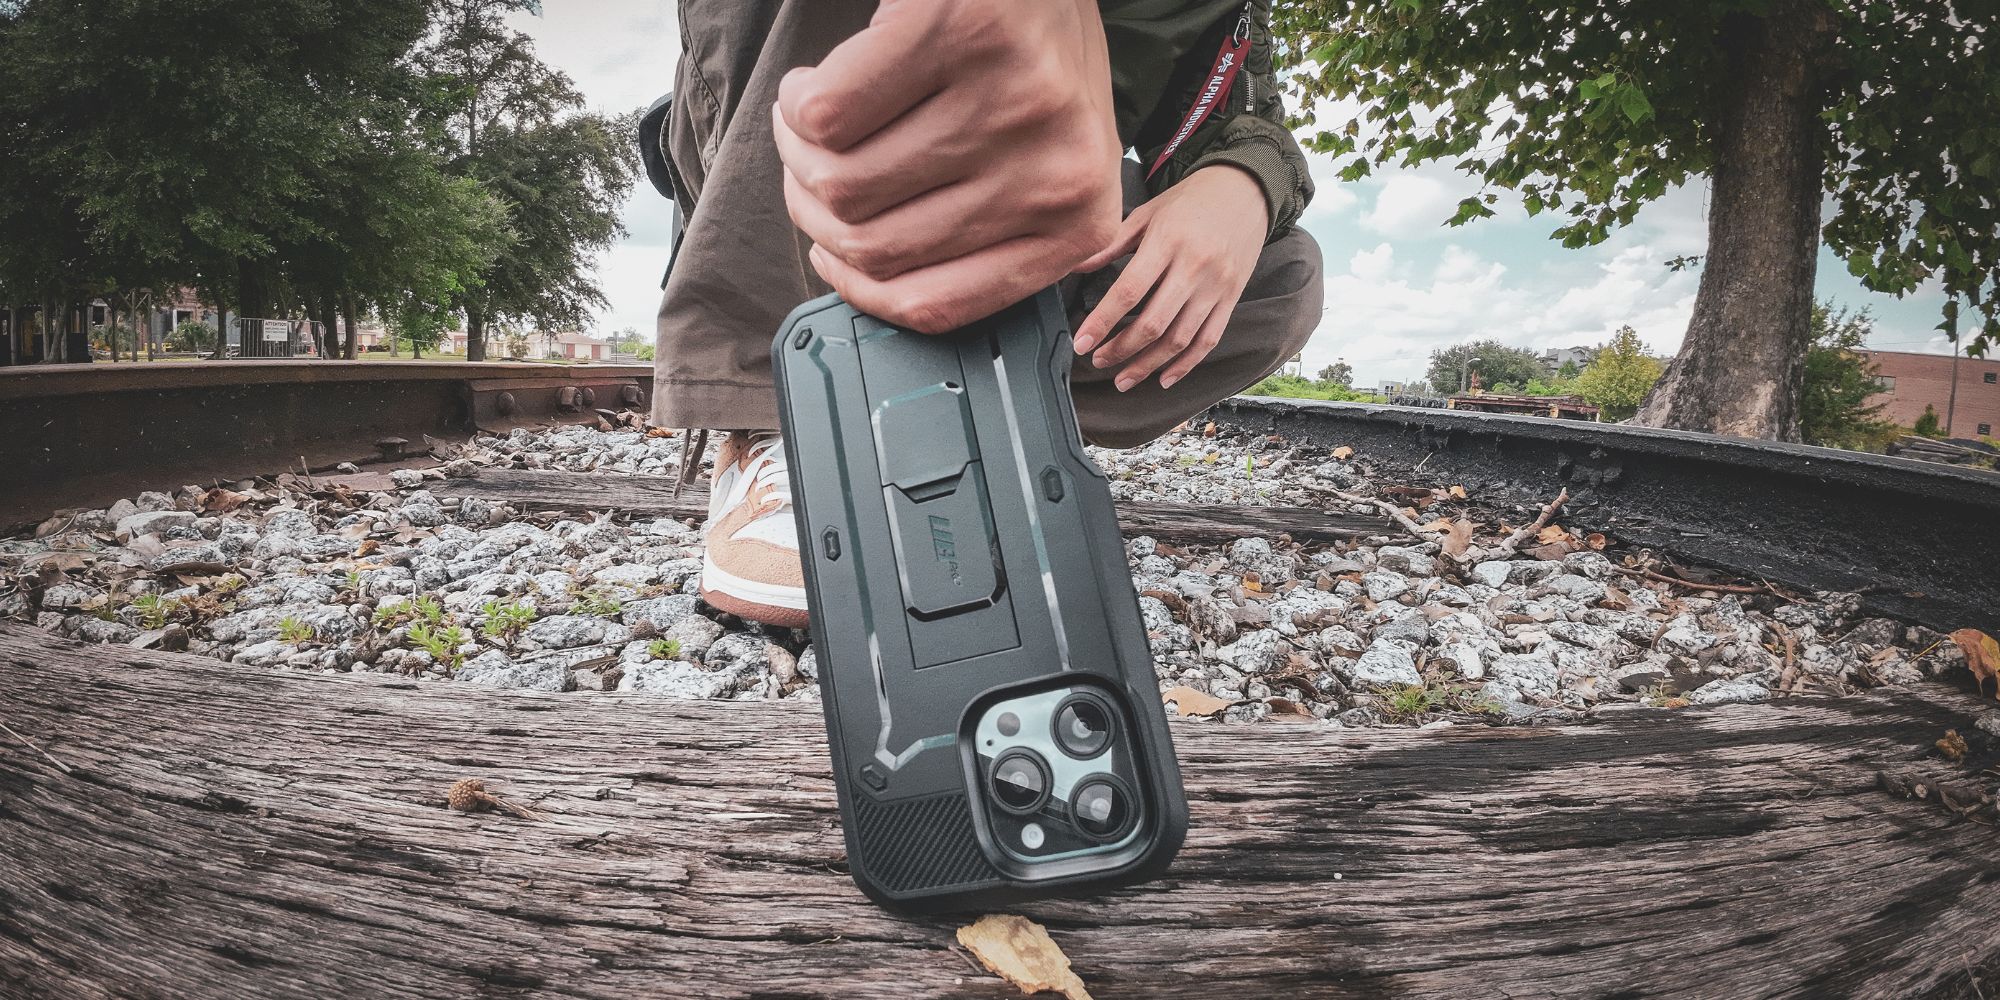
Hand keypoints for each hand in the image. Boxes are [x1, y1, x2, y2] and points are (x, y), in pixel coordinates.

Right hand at [774, 0, 1123, 333]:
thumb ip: (985, 233)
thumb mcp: (1037, 166)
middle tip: (806, 166)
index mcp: (1078, 223)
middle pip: (874, 244)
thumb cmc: (1033, 67)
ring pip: (841, 179)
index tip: (830, 253)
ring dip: (796, 153)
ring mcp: (1012, 102)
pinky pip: (828, 112)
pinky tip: (810, 85)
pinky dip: (797, 104)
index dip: (857, 286)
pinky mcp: (959, 32)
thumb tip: (875, 284)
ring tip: (806, 120)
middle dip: (812, 207)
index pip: (935, 303)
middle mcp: (1055, 172)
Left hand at [1072, 165, 1267, 390]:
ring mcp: (1216, 286)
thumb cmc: (1190, 201)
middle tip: (1098, 360)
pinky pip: (1208, 340)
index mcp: (1168, 242)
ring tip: (1123, 378)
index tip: (1082, 343)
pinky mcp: (1231, 298)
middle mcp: (1194, 267)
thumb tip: (1075, 267)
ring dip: (1148, 365)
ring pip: (1180, 339)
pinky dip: (1185, 365)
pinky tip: (1164, 378)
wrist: (1245, 190)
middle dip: (1121, 349)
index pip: (1129, 291)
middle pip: (1153, 323)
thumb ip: (1112, 244)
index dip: (1103, 322)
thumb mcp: (1148, 213)